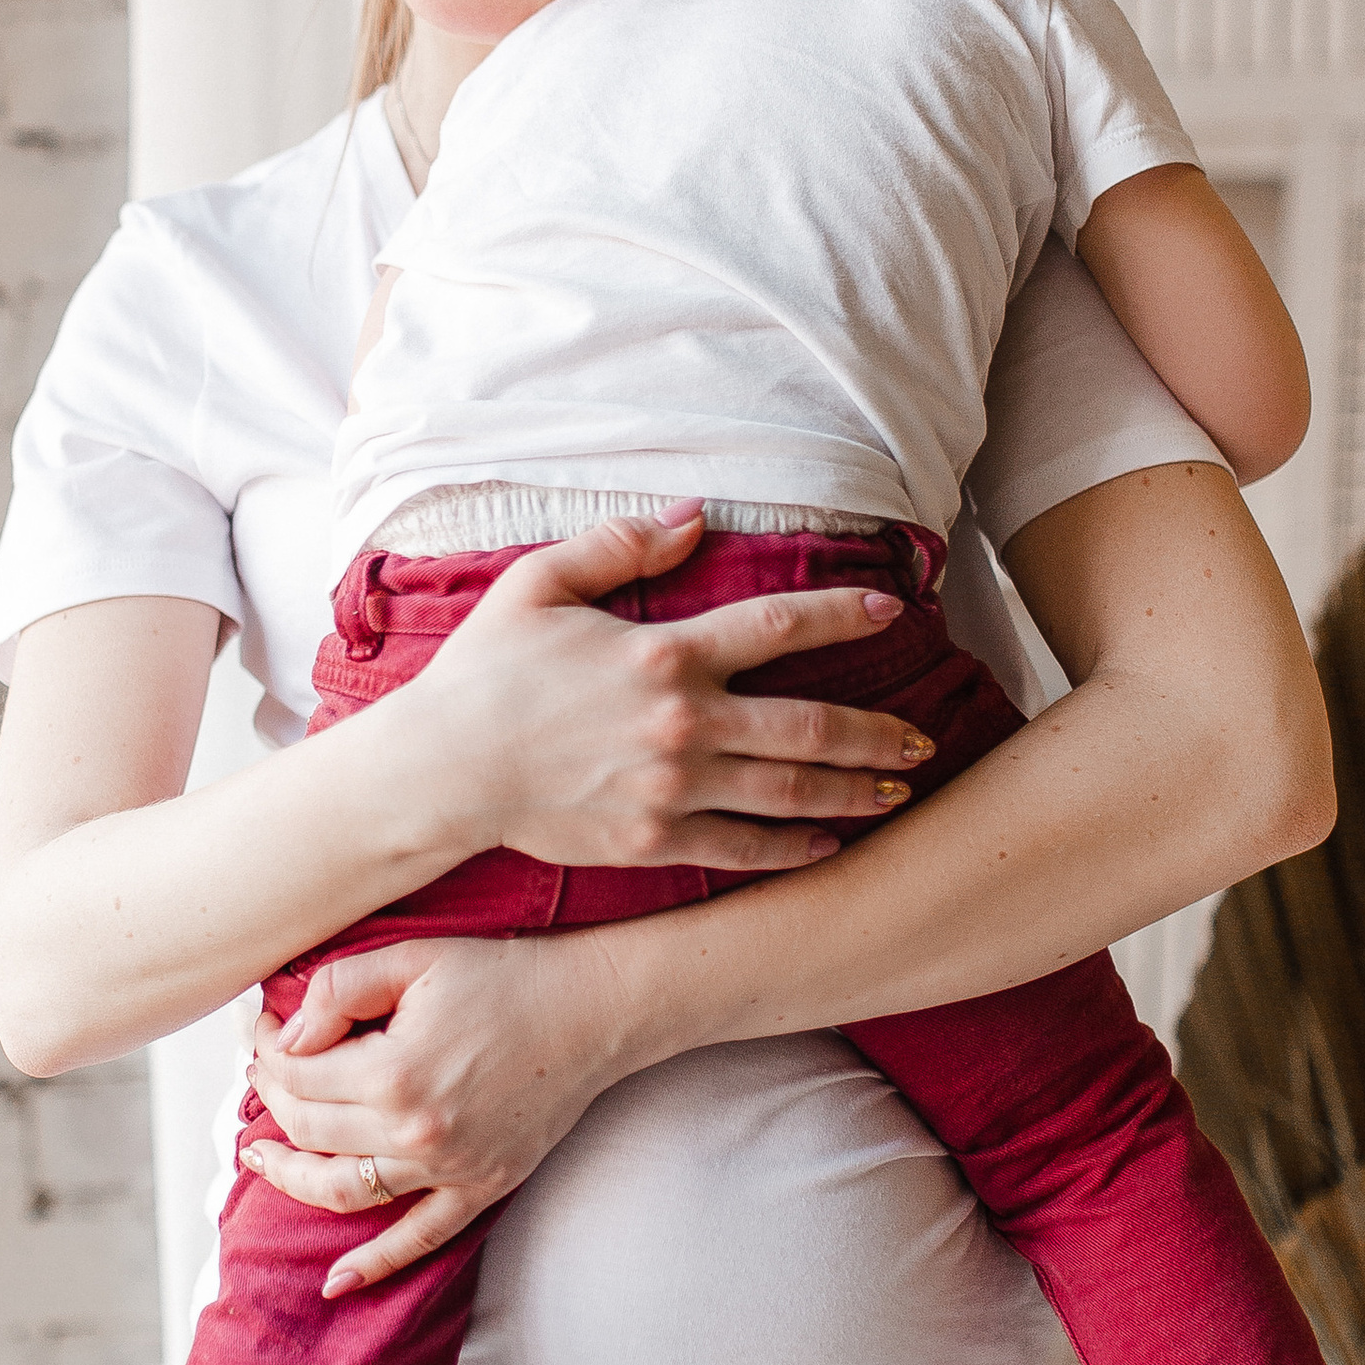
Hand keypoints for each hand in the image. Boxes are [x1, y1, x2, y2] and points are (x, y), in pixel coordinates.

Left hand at [244, 927, 638, 1292]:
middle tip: (262, 1075)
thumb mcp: (412, 958)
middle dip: (272, 1101)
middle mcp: (413, 1132)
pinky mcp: (481, 1188)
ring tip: (259, 1161)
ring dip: (291, 1180)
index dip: (267, 1050)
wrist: (591, 1009)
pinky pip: (418, 1239)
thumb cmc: (502, 976)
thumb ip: (336, 990)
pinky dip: (374, 1265)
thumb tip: (286, 1040)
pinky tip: (334, 1283)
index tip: (262, 1029)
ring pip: (343, 1191)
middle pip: (308, 1131)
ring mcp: (448, 1169)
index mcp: (391, 1072)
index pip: (296, 1075)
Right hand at [404, 506, 932, 872]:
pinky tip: (829, 842)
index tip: (890, 612)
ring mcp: (673, 789)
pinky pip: (744, 849)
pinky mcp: (655, 841)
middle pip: (810, 725)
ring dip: (854, 791)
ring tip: (897, 790)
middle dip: (878, 732)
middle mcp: (683, 723)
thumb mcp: (539, 586)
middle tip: (922, 739)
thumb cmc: (485, 674)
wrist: (442, 770)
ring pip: (791, 791)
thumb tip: (692, 515)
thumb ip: (620, 545)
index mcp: (665, 655)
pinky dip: (795, 848)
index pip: (779, 625)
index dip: (844, 614)